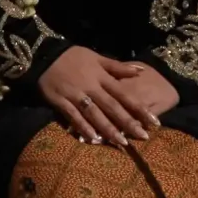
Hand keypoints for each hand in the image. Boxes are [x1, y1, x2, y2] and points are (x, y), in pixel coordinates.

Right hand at [39, 47, 179, 145]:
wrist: (43, 55)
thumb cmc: (72, 57)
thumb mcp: (96, 57)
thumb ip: (118, 67)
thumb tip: (141, 71)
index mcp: (101, 76)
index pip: (124, 94)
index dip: (139, 108)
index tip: (154, 121)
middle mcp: (91, 87)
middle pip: (112, 106)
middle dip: (128, 122)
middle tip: (143, 137)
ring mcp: (75, 95)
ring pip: (95, 114)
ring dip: (108, 129)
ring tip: (122, 143)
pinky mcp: (61, 102)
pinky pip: (73, 117)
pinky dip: (83, 128)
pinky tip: (93, 140)